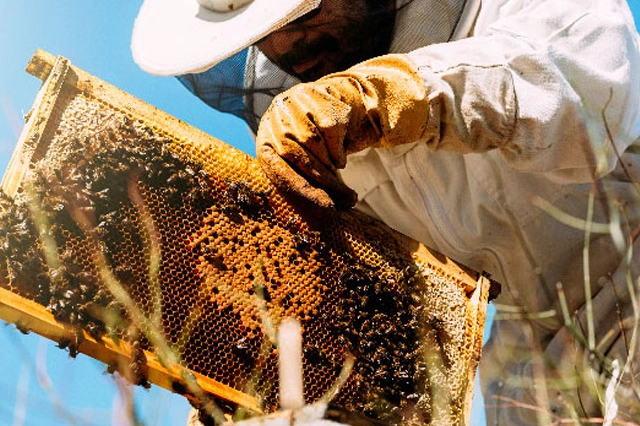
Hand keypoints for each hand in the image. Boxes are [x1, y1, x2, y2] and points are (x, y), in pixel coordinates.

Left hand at [256, 54, 429, 208]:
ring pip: (314, 142)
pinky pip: (330, 127)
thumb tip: (326, 216)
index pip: (277, 169)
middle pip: (297, 156)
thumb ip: (305, 185)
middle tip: (345, 200)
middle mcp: (273, 120)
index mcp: (265, 142)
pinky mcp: (312, 94)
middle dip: (324, 181)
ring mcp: (290, 104)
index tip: (326, 205)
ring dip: (333, 165)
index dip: (301, 188)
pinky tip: (341, 155)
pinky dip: (339, 146)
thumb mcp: (304, 165)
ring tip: (342, 176)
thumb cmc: (317, 146)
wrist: (333, 103)